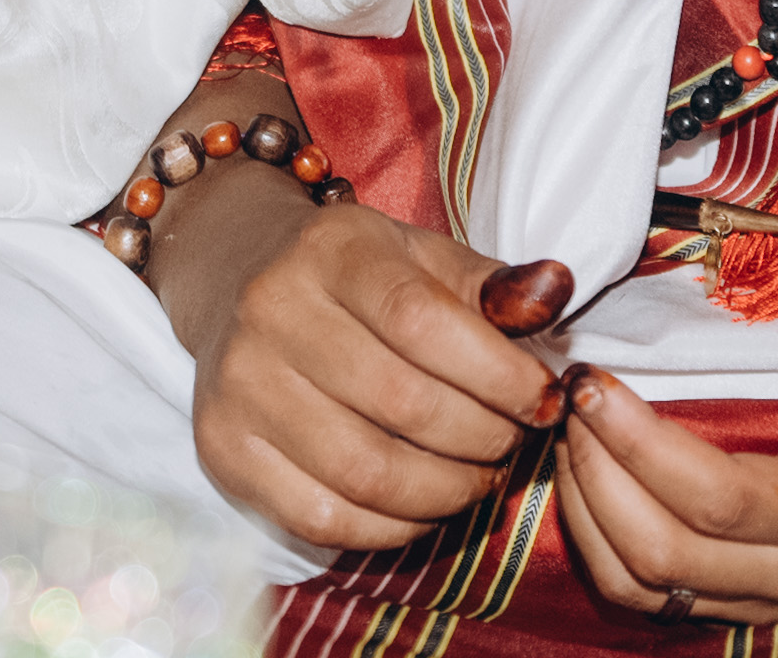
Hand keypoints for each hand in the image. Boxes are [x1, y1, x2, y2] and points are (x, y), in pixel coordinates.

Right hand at [166, 185, 560, 550]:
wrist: (239, 278)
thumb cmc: (357, 274)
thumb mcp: (423, 256)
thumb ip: (492, 284)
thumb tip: (554, 294)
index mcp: (330, 250)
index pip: (422, 320)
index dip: (497, 373)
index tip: (542, 397)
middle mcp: (271, 312)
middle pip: (400, 403)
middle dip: (482, 437)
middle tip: (515, 442)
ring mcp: (238, 386)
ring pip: (365, 472)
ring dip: (445, 491)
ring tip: (480, 478)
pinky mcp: (223, 450)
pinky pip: (322, 518)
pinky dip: (391, 528)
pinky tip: (425, 506)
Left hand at [553, 297, 777, 622]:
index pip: (715, 498)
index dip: (641, 445)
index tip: (594, 384)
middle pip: (662, 554)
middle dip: (596, 475)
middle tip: (567, 401)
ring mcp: (763, 599)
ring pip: (644, 588)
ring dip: (587, 515)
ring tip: (569, 438)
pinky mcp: (740, 603)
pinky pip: (650, 598)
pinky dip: (602, 546)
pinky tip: (589, 483)